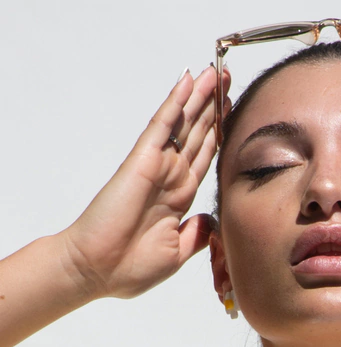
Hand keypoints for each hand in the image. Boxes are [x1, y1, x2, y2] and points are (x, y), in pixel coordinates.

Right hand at [62, 66, 230, 299]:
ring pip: (183, 124)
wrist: (99, 271)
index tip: (234, 115)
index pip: (204, 159)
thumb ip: (196, 234)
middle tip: (229, 80)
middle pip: (197, 135)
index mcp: (179, 199)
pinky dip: (175, 103)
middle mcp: (170, 178)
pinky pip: (162, 126)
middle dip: (213, 109)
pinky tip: (188, 82)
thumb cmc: (130, 268)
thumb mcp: (177, 253)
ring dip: (200, 98)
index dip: (219, 135)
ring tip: (216, 73)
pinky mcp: (142, 161)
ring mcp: (157, 167)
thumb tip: (211, 220)